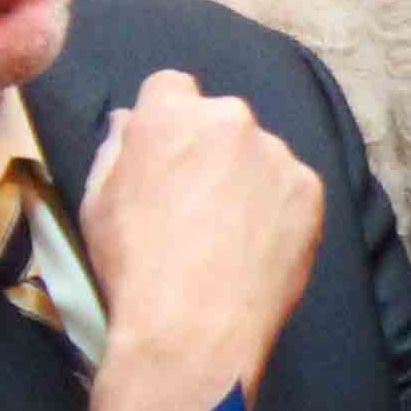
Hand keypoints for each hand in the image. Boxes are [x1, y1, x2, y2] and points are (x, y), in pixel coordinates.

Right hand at [73, 73, 322, 410]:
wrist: (195, 323)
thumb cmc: (133, 260)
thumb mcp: (98, 197)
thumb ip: (118, 147)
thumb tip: (130, 120)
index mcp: (171, 113)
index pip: (172, 87)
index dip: (167, 119)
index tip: (167, 152)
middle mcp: (231, 120)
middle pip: (222, 119)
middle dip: (212, 147)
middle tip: (198, 199)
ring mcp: (278, 155)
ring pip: (261, 154)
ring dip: (249, 177)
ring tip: (231, 231)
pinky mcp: (311, 192)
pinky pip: (292, 187)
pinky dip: (280, 207)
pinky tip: (260, 244)